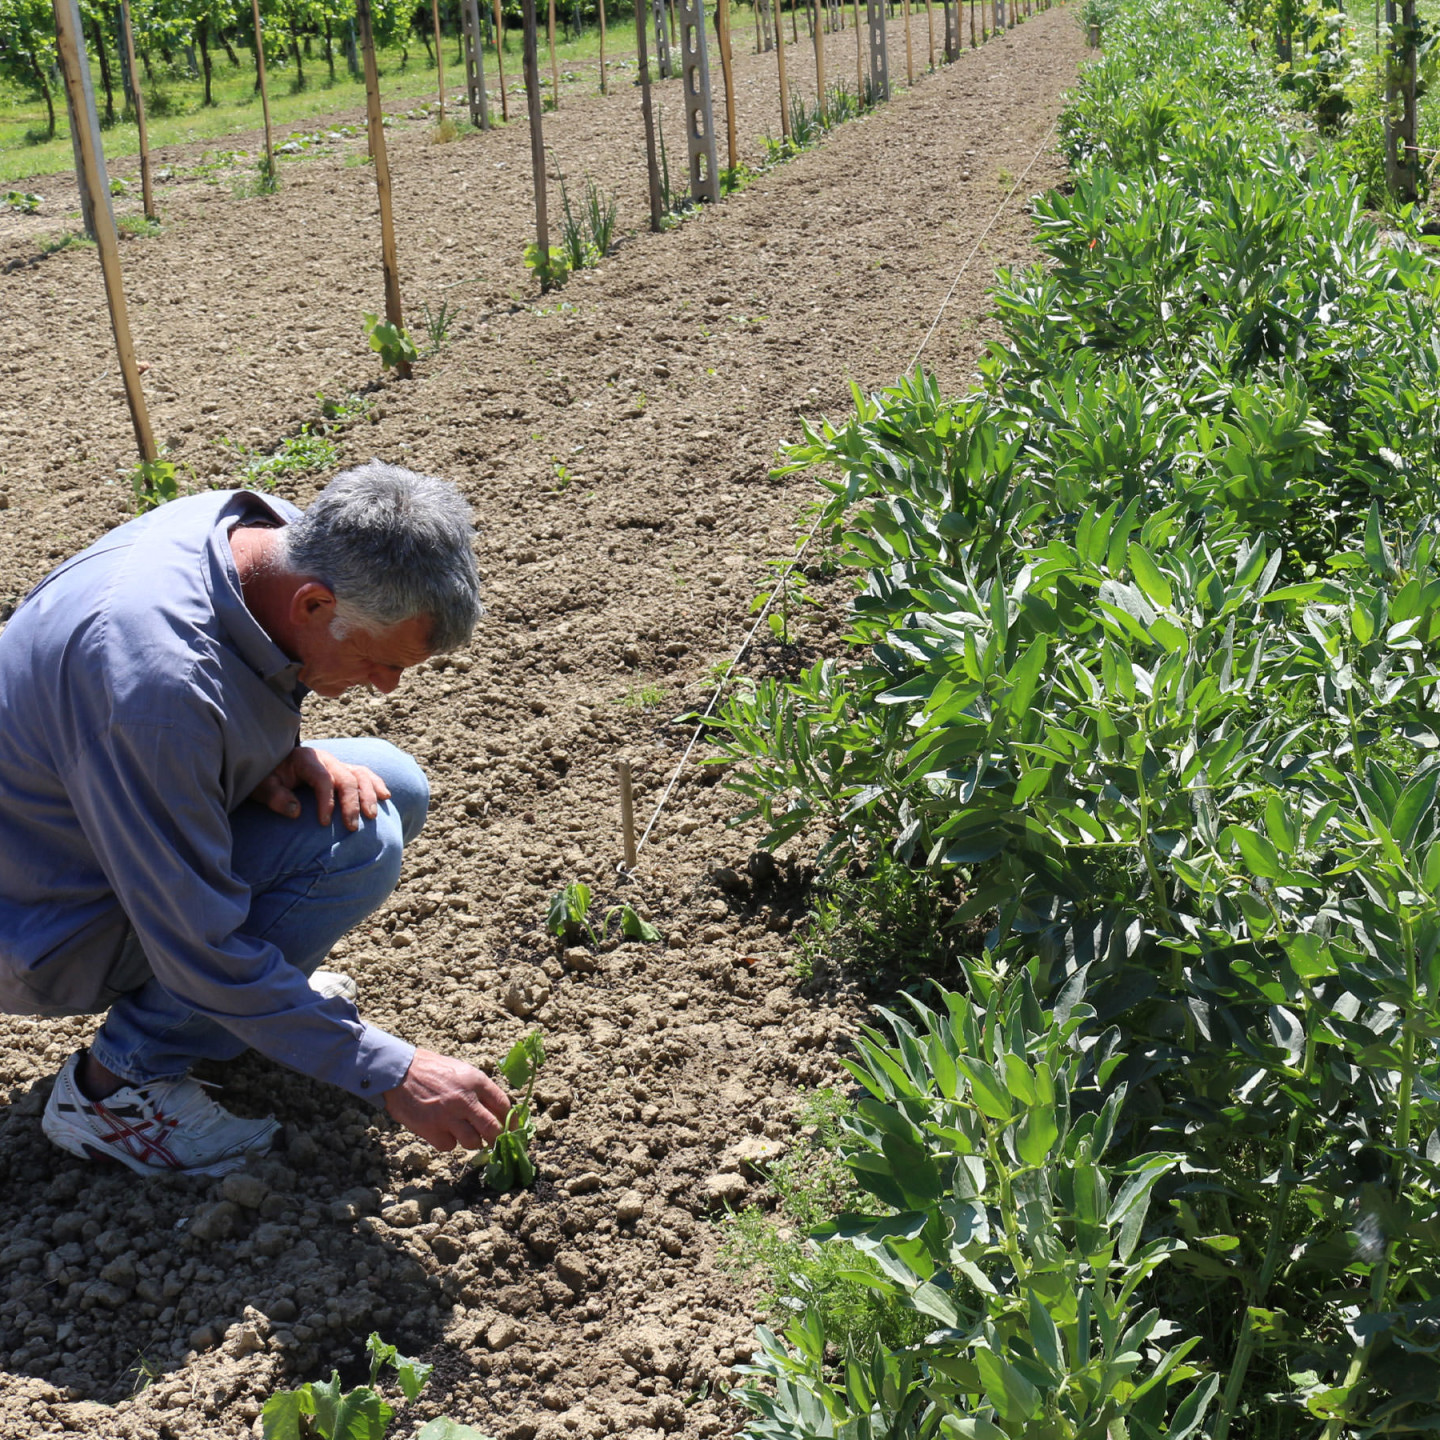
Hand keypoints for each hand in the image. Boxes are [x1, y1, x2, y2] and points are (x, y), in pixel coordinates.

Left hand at [250, 745, 390, 830]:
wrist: (271, 767)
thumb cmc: (267, 779)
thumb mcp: (262, 787)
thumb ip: (275, 797)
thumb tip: (296, 811)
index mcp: (306, 759)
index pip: (322, 779)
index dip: (325, 801)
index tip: (323, 823)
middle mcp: (326, 759)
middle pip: (346, 778)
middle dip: (351, 803)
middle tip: (352, 827)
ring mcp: (336, 764)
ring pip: (360, 775)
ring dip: (368, 795)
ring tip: (371, 816)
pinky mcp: (343, 771)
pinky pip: (364, 774)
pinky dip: (375, 784)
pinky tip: (385, 797)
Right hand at [384, 1048, 511, 1151]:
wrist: (399, 1071)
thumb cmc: (433, 1070)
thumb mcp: (462, 1071)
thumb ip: (480, 1090)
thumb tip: (499, 1113)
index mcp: (476, 1081)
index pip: (504, 1106)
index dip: (510, 1120)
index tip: (510, 1127)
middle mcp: (465, 1100)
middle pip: (493, 1129)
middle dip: (496, 1139)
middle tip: (494, 1141)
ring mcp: (448, 1116)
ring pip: (473, 1142)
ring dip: (472, 1141)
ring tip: (464, 1133)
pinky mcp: (431, 1130)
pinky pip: (449, 1146)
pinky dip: (448, 1142)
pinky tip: (442, 1131)